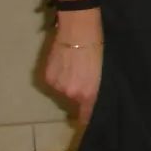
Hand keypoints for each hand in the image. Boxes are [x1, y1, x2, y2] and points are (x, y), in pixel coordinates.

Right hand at [43, 9, 103, 123]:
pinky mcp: (47, 77)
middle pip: (75, 102)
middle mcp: (71, 94)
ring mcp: (57, 86)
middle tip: (84, 78)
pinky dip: (59, 76)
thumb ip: (97, 88)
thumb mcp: (103, 71)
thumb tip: (93, 98)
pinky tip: (65, 63)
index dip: (87, 119)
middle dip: (79, 94)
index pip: (86, 115)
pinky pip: (55, 82)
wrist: (78, 30)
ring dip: (68, 84)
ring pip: (64, 91)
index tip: (87, 120)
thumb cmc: (98, 48)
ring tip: (75, 67)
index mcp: (88, 94)